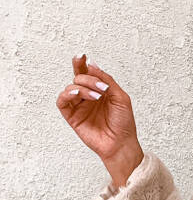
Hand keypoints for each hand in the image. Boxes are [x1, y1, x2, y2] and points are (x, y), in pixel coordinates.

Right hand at [56, 52, 142, 181]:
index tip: (82, 56)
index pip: (87, 72)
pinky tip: (78, 94)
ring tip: (97, 96)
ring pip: (71, 87)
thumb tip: (91, 65)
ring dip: (83, 87)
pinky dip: (67, 94)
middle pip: (79, 77)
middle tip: (103, 88)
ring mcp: (79, 106)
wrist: (121, 144)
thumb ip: (106, 79)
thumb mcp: (120, 97)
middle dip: (89, 79)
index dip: (81, 63)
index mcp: (99, 89)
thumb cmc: (123, 123)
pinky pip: (62, 101)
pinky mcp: (71, 116)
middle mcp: (87, 96)